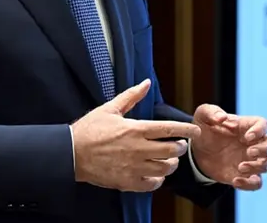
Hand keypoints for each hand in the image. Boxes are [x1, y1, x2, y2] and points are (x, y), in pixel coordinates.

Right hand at [71, 79, 201, 191]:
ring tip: (169, 160)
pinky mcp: (126, 181)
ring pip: (164, 168)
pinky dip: (158, 180)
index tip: (195, 131)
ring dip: (171, 164)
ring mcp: (133, 166)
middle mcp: (137, 148)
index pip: (168, 129)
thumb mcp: (110, 108)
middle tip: (180, 146)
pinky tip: (156, 175)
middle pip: (171, 150)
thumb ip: (131, 96)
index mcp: (135, 129)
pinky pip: (151, 184)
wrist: (70, 153)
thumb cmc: (89, 130)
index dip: (186, 130)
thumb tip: (146, 82)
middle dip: (180, 148)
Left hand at [190, 105, 266, 189]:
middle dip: (265, 149)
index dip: (260, 130)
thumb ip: (211, 112)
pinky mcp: (245, 175)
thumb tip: (221, 118)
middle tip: (249, 152)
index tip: (247, 137)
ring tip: (240, 167)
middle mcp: (253, 143)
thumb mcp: (203, 116)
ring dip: (258, 167)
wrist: (197, 152)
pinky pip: (257, 183)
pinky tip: (235, 181)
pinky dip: (250, 184)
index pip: (264, 124)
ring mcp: (251, 160)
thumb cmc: (205, 129)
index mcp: (245, 126)